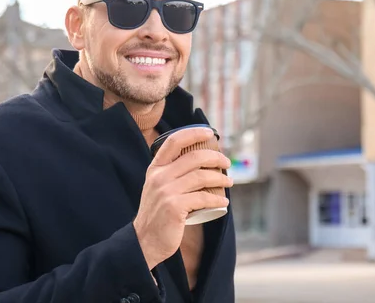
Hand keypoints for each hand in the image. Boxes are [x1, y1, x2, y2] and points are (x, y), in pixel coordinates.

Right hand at [133, 127, 232, 269]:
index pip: (174, 141)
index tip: (209, 133)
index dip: (193, 133)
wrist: (145, 240)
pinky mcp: (174, 207)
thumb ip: (171, 174)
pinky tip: (223, 202)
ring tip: (229, 181)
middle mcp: (159, 177)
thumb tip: (200, 161)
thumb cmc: (158, 214)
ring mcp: (166, 191)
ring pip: (201, 176)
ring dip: (220, 178)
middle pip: (193, 157)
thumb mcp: (158, 188)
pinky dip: (217, 200)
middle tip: (227, 162)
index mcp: (155, 168)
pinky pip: (203, 198)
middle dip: (215, 157)